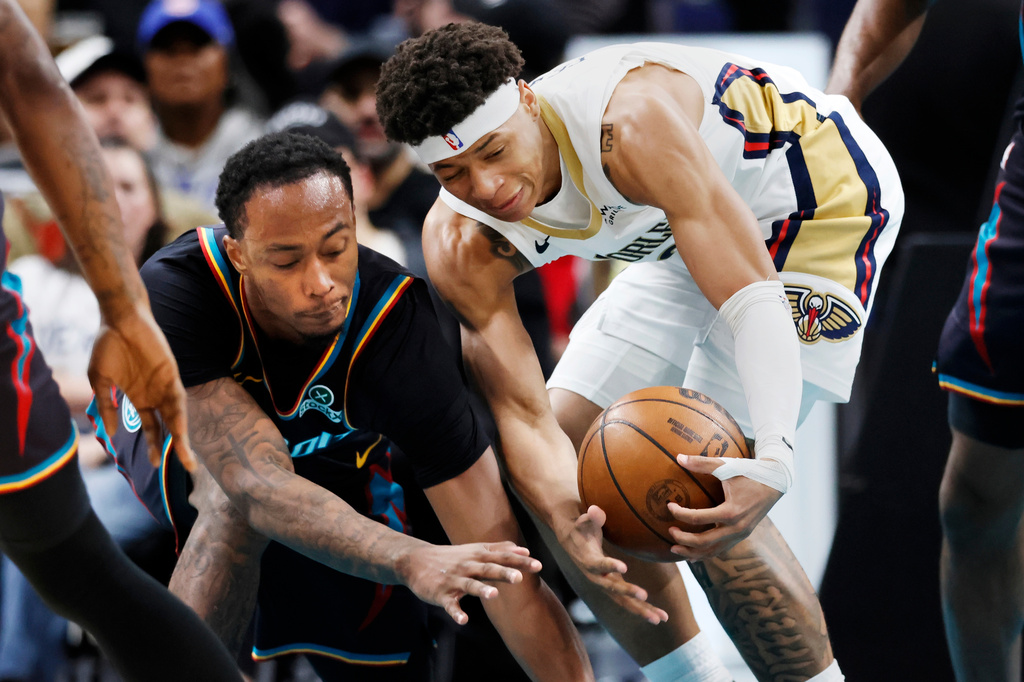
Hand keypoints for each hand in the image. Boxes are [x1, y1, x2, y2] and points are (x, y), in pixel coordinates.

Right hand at [88, 305, 196, 471]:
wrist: (119, 320)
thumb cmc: (108, 347)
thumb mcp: (100, 381)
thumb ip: (106, 406)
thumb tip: (110, 433)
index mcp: (139, 398)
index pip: (152, 427)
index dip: (155, 445)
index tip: (154, 464)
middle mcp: (155, 394)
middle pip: (169, 426)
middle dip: (176, 447)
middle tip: (187, 467)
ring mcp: (164, 385)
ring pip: (177, 415)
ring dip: (183, 435)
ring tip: (186, 456)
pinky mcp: (170, 374)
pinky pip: (176, 397)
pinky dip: (178, 414)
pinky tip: (180, 429)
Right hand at [401, 541, 541, 624]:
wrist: (415, 561)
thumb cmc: (450, 557)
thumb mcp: (474, 549)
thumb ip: (498, 549)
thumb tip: (523, 550)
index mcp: (477, 556)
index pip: (501, 557)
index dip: (519, 561)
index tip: (538, 565)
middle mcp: (467, 566)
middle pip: (487, 569)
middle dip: (503, 573)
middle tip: (519, 578)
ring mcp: (453, 580)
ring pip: (469, 585)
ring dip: (481, 589)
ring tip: (494, 594)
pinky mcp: (441, 594)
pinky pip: (449, 605)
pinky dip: (456, 612)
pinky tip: (463, 620)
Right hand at [559, 506, 667, 624]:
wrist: (572, 540)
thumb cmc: (581, 527)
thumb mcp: (584, 520)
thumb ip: (591, 517)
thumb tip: (595, 510)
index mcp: (588, 560)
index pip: (598, 565)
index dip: (609, 566)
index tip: (623, 567)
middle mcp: (596, 576)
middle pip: (611, 588)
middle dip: (627, 593)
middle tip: (644, 596)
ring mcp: (605, 584)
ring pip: (622, 600)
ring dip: (640, 609)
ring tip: (660, 618)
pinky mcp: (613, 586)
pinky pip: (628, 601)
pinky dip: (644, 609)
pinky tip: (660, 616)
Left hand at [666, 454, 782, 559]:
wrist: (775, 482)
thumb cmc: (749, 472)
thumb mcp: (726, 466)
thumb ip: (702, 463)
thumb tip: (678, 457)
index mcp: (731, 511)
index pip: (699, 518)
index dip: (680, 514)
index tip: (669, 506)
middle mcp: (737, 528)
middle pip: (704, 541)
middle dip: (684, 539)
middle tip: (669, 531)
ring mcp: (741, 534)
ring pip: (713, 551)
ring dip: (693, 552)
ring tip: (674, 549)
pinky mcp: (742, 535)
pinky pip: (721, 549)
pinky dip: (706, 553)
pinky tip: (693, 552)